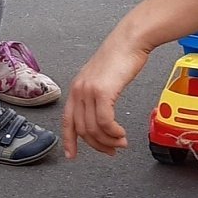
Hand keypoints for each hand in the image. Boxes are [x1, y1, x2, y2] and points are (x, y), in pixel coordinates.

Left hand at [61, 33, 151, 158]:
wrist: (130, 41)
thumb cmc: (120, 56)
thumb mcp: (102, 78)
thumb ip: (96, 95)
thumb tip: (102, 116)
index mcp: (76, 88)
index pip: (67, 121)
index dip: (69, 141)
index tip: (71, 156)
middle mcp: (78, 91)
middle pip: (82, 130)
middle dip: (98, 145)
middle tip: (112, 150)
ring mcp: (88, 91)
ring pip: (94, 129)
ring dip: (109, 140)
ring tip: (121, 142)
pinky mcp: (102, 92)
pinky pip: (105, 122)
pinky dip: (114, 132)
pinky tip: (121, 133)